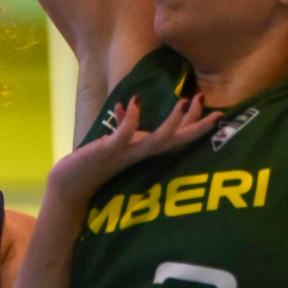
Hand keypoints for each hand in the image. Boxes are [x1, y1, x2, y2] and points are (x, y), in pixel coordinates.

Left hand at [45, 95, 221, 216]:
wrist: (69, 185)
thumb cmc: (92, 165)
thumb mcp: (113, 141)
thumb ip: (124, 127)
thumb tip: (131, 105)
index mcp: (144, 151)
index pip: (176, 137)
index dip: (196, 125)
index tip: (218, 112)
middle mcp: (140, 154)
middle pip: (176, 140)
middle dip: (196, 125)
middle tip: (217, 110)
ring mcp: (126, 153)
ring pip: (157, 140)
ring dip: (172, 123)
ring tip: (184, 101)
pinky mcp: (107, 151)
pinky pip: (123, 136)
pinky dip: (131, 121)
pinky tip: (135, 102)